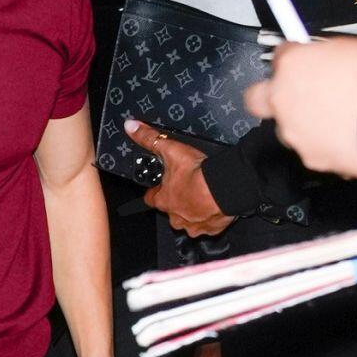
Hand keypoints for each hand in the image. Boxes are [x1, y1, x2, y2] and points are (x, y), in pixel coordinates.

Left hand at [124, 119, 235, 236]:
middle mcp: (177, 217)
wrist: (226, 189)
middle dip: (177, 201)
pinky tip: (214, 204)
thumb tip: (130, 127)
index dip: (155, 191)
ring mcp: (195, 226)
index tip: (160, 185)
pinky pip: (208, 225)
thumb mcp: (169, 150)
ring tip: (201, 195)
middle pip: (171, 211)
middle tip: (186, 186)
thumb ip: (149, 139)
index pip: (151, 199)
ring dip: (193, 210)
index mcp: (164, 201)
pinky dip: (210, 217)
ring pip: (189, 221)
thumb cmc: (197, 174)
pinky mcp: (213, 229)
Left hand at [245, 38, 356, 178]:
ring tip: (335, 122)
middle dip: (270, 96)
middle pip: (257, 98)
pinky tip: (347, 138)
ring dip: (303, 125)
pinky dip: (325, 146)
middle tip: (293, 96)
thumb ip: (323, 58)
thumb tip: (323, 60)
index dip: (292, 62)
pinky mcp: (311, 157)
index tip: (300, 65)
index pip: (279, 57)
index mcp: (292, 64)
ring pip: (286, 129)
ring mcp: (294, 130)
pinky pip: (312, 150)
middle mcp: (283, 98)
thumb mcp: (349, 50)